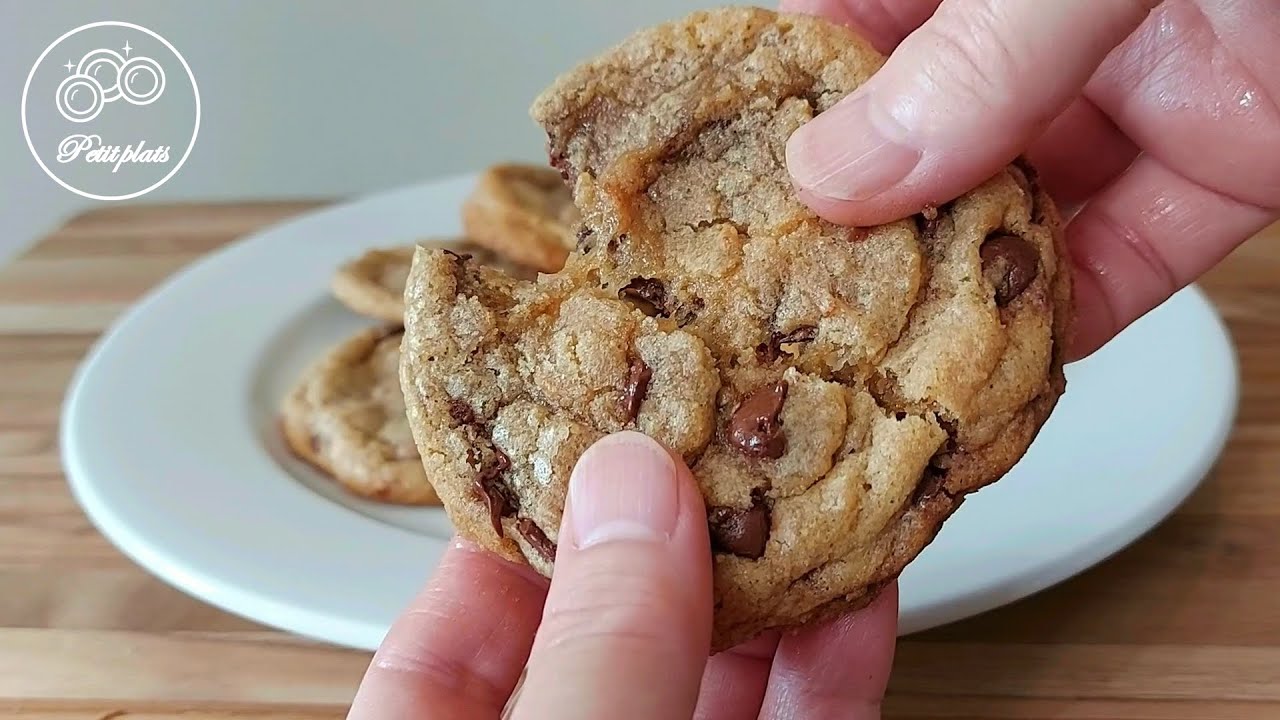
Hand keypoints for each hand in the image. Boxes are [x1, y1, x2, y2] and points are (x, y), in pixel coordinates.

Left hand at [347, 432, 896, 718]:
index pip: (458, 621)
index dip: (523, 516)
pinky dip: (836, 663)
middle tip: (728, 419)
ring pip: (721, 676)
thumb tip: (631, 481)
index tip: (587, 426)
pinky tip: (864, 585)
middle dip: (677, 530)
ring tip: (816, 470)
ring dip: (776, 582)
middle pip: (612, 632)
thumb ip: (593, 650)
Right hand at [782, 0, 1279, 358]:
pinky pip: (1134, 257)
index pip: (853, 26)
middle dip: (865, 225)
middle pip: (923, 141)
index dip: (789, 107)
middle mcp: (1048, 33)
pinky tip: (1015, 364)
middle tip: (799, 307)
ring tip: (887, 357)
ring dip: (962, 289)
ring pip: (1019, 213)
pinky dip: (1077, 317)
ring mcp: (1134, 97)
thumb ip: (981, 58)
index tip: (732, 193)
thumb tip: (843, 167)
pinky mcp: (1224, 161)